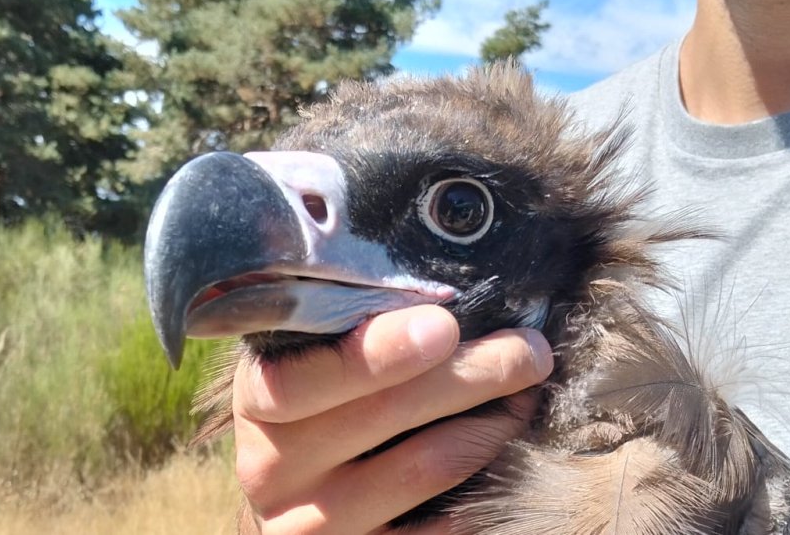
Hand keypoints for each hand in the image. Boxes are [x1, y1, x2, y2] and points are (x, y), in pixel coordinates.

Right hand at [231, 304, 553, 533]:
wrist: (289, 490)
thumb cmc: (314, 400)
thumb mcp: (307, 356)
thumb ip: (349, 321)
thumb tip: (444, 278)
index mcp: (260, 399)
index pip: (306, 378)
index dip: (376, 353)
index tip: (444, 325)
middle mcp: (273, 466)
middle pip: (384, 417)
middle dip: (471, 375)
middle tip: (529, 350)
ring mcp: (313, 523)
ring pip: (425, 468)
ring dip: (492, 425)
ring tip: (525, 394)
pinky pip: (440, 527)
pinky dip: (487, 484)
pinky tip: (508, 450)